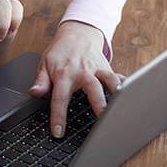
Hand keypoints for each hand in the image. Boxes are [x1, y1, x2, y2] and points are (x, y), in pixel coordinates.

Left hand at [28, 20, 123, 137]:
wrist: (77, 34)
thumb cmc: (60, 52)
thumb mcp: (44, 64)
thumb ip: (40, 81)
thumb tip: (34, 93)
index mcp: (64, 74)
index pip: (60, 97)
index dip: (59, 116)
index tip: (58, 132)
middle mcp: (83, 72)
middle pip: (92, 87)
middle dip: (98, 102)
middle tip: (103, 118)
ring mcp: (98, 70)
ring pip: (110, 80)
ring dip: (116, 92)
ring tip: (122, 107)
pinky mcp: (108, 69)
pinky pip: (120, 77)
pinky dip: (127, 85)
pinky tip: (132, 96)